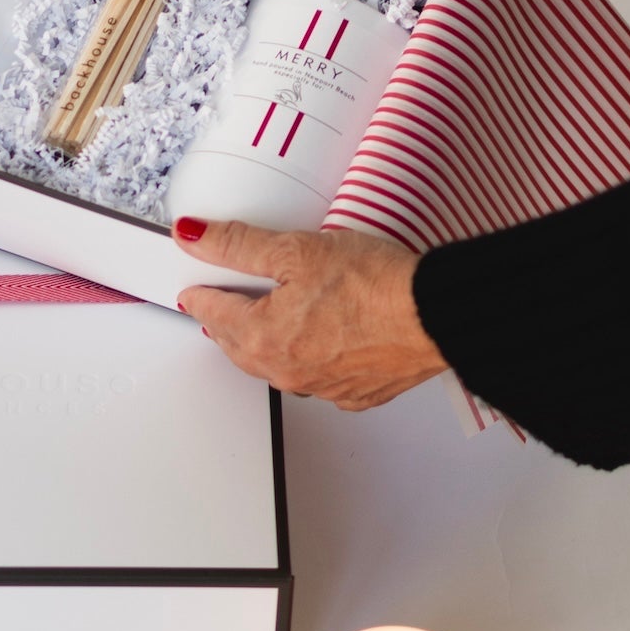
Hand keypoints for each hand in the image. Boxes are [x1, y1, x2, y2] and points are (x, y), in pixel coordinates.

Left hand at [174, 218, 448, 411]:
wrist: (436, 315)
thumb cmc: (374, 285)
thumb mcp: (296, 249)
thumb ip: (239, 244)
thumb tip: (195, 237)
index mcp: (263, 338)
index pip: (213, 314)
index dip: (201, 295)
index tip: (193, 290)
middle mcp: (287, 372)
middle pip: (240, 346)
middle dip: (228, 323)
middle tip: (222, 304)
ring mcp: (322, 388)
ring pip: (278, 366)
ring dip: (266, 344)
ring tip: (267, 319)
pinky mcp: (356, 393)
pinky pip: (318, 379)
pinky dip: (310, 360)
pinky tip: (319, 341)